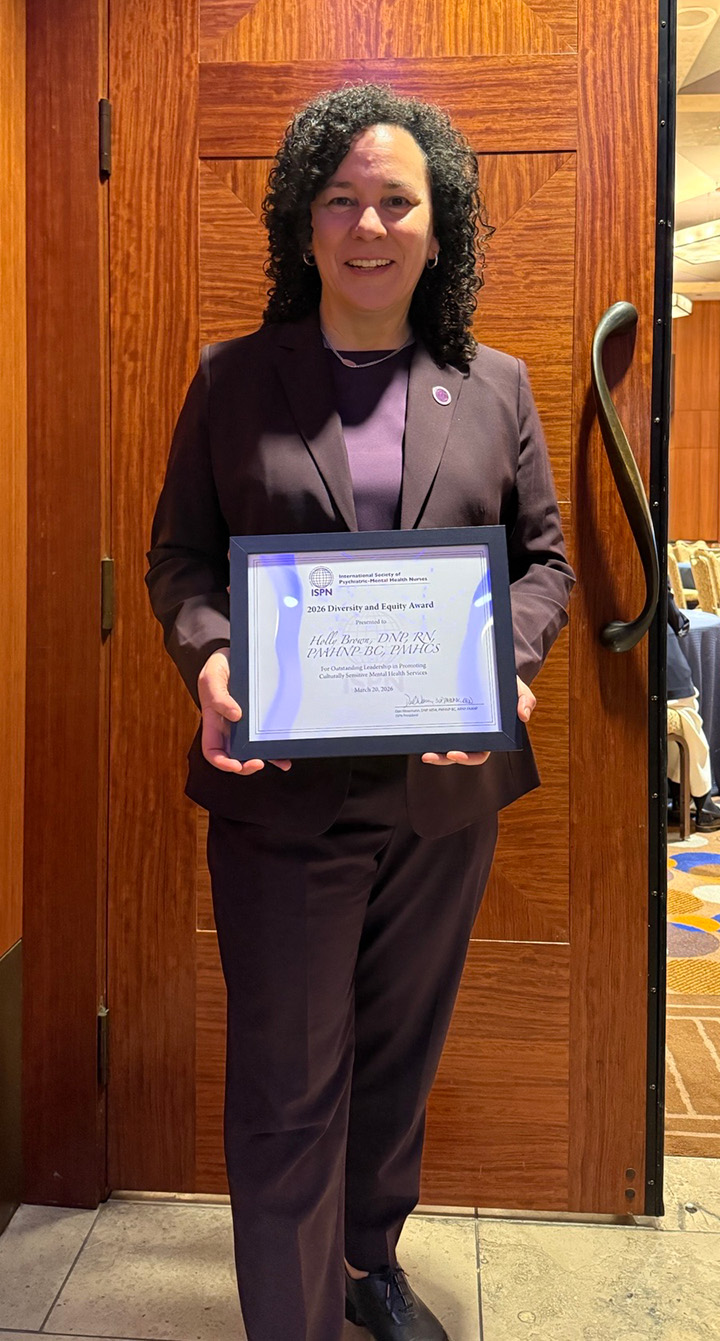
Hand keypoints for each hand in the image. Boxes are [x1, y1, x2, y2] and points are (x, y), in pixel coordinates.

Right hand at [197, 648, 291, 774]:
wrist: (235, 655)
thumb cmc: (219, 667)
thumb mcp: (212, 677)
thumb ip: (218, 696)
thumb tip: (236, 715)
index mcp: (214, 723)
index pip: (213, 751)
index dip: (222, 762)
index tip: (235, 765)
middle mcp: (230, 728)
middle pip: (235, 757)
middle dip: (246, 765)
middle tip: (258, 762)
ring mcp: (247, 725)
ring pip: (255, 750)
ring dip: (267, 759)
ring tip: (280, 760)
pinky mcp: (261, 719)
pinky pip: (268, 736)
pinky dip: (278, 746)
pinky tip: (287, 751)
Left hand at [421, 675, 535, 765]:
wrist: (487, 664)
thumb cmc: (504, 681)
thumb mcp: (517, 687)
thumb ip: (525, 699)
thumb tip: (523, 716)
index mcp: (488, 734)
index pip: (478, 753)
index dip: (467, 758)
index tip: (454, 754)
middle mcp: (470, 733)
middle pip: (455, 753)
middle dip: (442, 759)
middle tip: (429, 756)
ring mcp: (455, 725)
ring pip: (442, 743)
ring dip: (431, 750)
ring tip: (421, 750)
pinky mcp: (442, 714)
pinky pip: (432, 725)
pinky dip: (423, 729)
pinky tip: (413, 725)